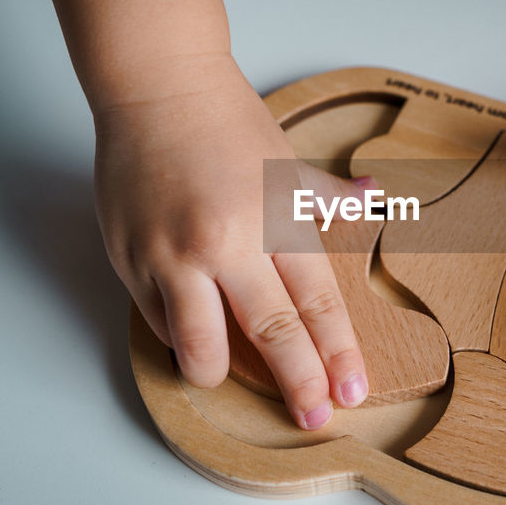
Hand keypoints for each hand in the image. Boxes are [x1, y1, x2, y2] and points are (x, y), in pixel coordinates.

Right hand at [93, 62, 368, 428]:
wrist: (157, 85)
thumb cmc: (225, 120)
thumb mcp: (288, 160)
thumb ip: (328, 194)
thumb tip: (376, 196)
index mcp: (275, 220)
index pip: (316, 303)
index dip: (336, 354)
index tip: (350, 391)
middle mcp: (227, 244)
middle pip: (271, 336)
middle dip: (298, 385)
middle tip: (314, 419)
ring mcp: (173, 256)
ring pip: (199, 349)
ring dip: (218, 373)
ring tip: (230, 374)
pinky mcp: (129, 261)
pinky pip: (158, 324)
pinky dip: (177, 335)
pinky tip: (191, 328)